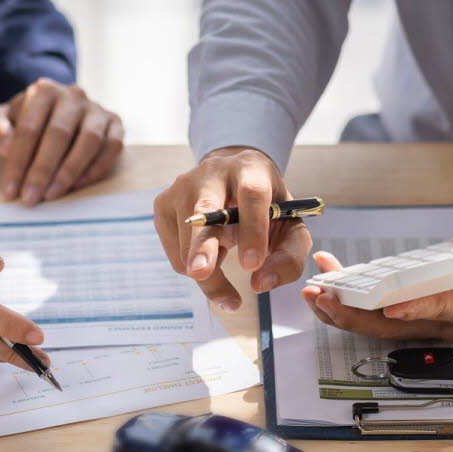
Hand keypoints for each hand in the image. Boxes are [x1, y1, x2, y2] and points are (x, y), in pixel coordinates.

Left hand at [0, 78, 123, 205]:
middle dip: (42, 171)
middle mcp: (73, 95)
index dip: (18, 162)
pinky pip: (111, 148)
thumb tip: (6, 148)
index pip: (29, 128)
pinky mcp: (115, 124)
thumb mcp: (2, 120)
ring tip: (53, 195)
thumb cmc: (26, 121)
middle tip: (31, 198)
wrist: (57, 115)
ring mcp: (97, 109)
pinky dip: (95, 169)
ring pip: (88, 141)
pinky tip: (77, 186)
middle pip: (58, 135)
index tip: (11, 191)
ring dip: (69, 172)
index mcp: (44, 91)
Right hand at [153, 146, 312, 311]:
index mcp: (251, 168)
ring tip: (223, 269)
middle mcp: (212, 171)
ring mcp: (182, 186)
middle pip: (205, 209)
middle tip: (202, 273)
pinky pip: (176, 254)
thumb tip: (262, 283)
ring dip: (208, 272)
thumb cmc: (265, 210)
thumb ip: (288, 257)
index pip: (252, 194)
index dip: (252, 229)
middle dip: (203, 244)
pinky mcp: (163, 205)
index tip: (252, 264)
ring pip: (188, 241)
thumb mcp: (289, 228)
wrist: (232, 185)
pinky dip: (194, 266)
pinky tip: (208, 252)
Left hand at [300, 207, 452, 338]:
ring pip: (375, 321)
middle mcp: (443, 320)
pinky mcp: (405, 304)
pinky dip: (347, 291)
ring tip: (314, 291)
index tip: (391, 308)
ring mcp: (422, 316)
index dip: (417, 310)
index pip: (442, 311)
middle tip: (327, 300)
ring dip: (342, 309)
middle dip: (356, 316)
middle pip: (395, 326)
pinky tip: (327, 274)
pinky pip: (371, 305)